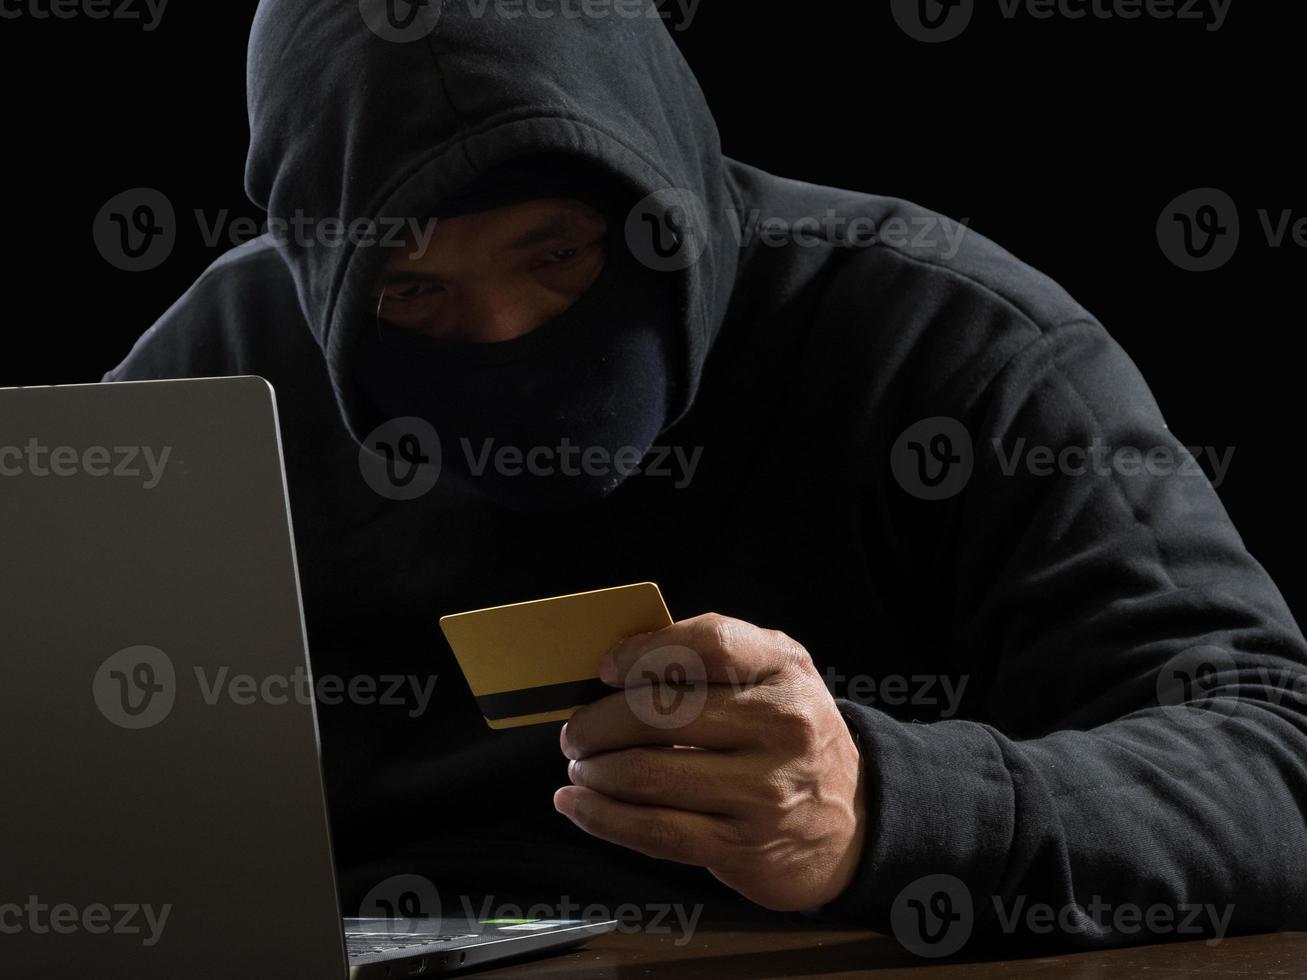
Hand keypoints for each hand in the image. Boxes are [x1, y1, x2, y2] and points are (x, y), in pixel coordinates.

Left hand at [554, 613, 866, 911]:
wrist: (854, 820)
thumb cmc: (792, 733)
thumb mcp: (777, 672)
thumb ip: (714, 651)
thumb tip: (619, 661)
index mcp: (785, 670)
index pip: (710, 644)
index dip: (645, 652)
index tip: (605, 669)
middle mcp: (781, 727)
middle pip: (663, 714)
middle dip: (599, 723)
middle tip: (577, 732)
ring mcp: (763, 791)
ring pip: (649, 775)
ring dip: (595, 771)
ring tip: (580, 767)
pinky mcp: (742, 846)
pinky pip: (655, 830)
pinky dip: (602, 817)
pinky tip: (577, 804)